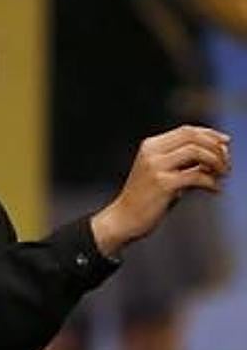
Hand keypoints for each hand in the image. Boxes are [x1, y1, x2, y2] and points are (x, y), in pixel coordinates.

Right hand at [91, 126, 230, 257]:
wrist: (124, 219)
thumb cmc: (146, 198)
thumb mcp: (164, 173)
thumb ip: (185, 162)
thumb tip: (218, 154)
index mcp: (150, 146)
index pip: (186, 130)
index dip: (210, 134)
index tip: (226, 143)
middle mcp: (152, 153)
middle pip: (193, 137)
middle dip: (216, 147)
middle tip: (227, 162)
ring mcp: (156, 167)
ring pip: (197, 152)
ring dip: (217, 162)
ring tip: (222, 174)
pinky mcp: (163, 184)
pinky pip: (197, 176)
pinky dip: (211, 182)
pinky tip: (215, 189)